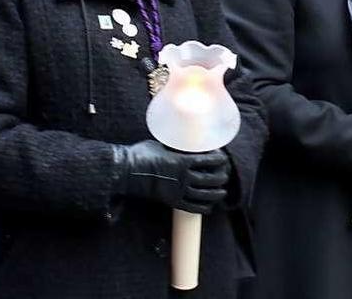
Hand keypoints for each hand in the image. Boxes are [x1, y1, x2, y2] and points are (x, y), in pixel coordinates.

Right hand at [114, 140, 229, 213]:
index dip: (219, 159)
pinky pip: (193, 207)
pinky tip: (209, 206)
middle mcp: (183, 178)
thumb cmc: (141, 155)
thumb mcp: (161, 145)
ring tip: (222, 191)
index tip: (222, 158)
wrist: (126, 172)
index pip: (208, 160)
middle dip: (221, 177)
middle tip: (225, 174)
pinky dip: (204, 207)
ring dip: (217, 193)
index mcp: (181, 161)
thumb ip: (175, 147)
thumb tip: (183, 143)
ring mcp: (178, 191)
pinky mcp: (172, 202)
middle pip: (211, 179)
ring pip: (205, 195)